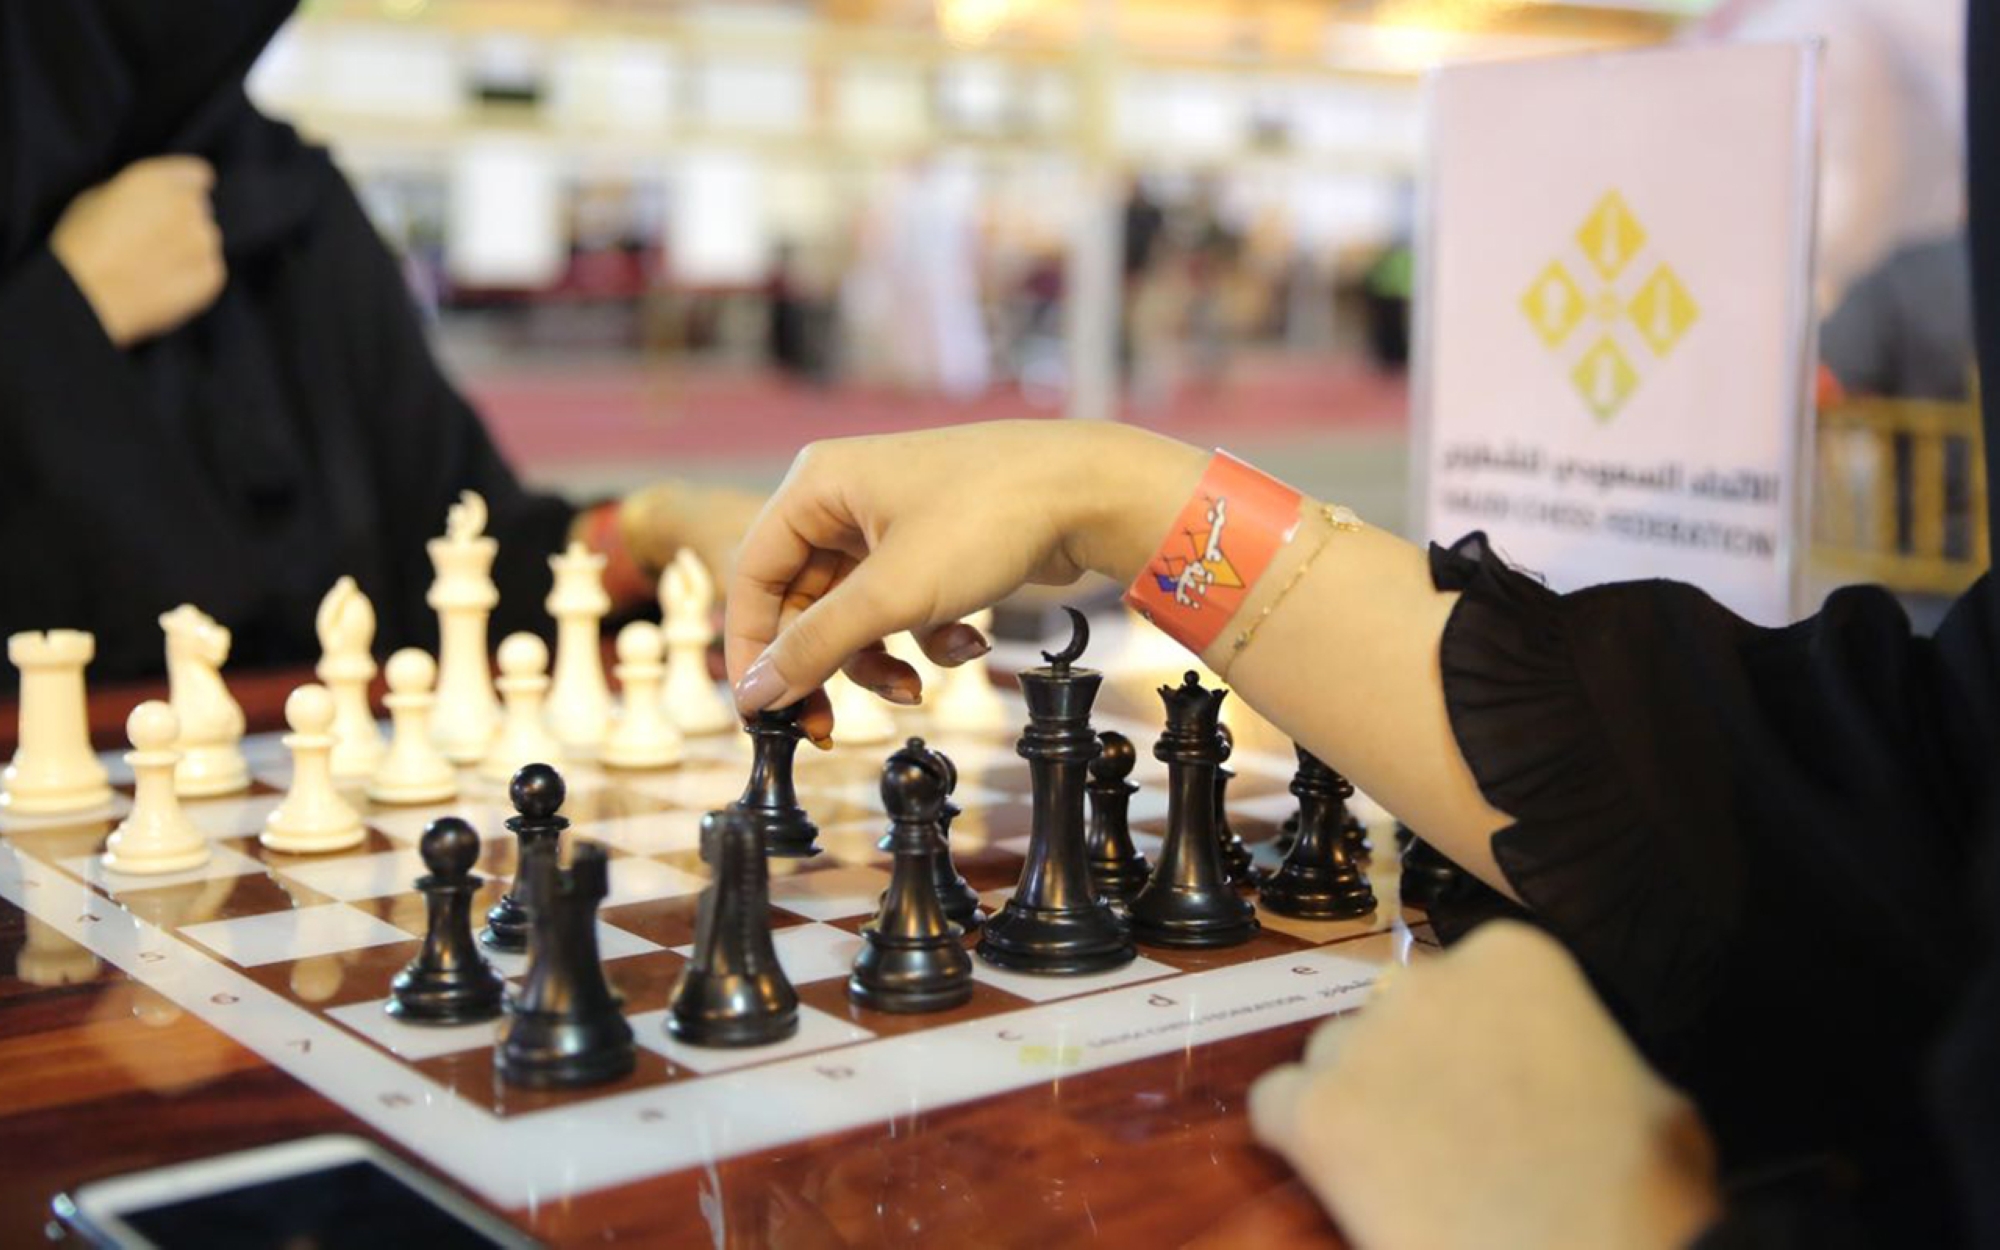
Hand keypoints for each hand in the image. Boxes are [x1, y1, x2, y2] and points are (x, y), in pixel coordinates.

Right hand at [50, 156, 225, 347]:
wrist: (88, 296)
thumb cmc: (81, 246)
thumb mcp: (98, 197)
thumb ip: (138, 193)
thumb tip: (152, 200)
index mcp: (159, 179)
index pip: (196, 175)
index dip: (185, 188)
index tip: (174, 201)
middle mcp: (190, 206)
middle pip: (199, 210)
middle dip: (182, 221)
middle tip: (153, 241)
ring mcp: (205, 242)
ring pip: (204, 241)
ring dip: (188, 249)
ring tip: (153, 267)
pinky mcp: (213, 275)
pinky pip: (208, 271)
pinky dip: (191, 277)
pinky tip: (162, 285)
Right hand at [724, 420, 1204, 734]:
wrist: (1092, 491)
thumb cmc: (989, 517)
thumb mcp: (893, 593)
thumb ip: (816, 645)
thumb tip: (754, 694)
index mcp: (817, 486)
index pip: (753, 576)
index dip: (750, 648)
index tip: (762, 710)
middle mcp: (847, 498)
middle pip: (804, 601)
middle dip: (826, 665)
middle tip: (826, 727)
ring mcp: (893, 522)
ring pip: (857, 612)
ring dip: (879, 660)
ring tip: (916, 692)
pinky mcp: (936, 546)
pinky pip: (905, 606)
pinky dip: (928, 637)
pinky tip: (969, 645)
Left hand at [1249, 922, 1720, 1249]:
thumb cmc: (1643, 1194)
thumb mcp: (1644, 1092)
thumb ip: (1576, 1050)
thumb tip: (1562, 1066)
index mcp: (1514, 956)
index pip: (1461, 980)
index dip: (1470, 1044)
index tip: (1490, 1090)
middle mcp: (1426, 980)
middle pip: (1391, 1015)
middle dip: (1409, 1067)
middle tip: (1445, 1138)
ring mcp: (1363, 1041)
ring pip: (1333, 1056)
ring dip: (1359, 1101)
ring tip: (1403, 1171)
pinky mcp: (1316, 1108)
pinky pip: (1276, 1106)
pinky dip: (1301, 1140)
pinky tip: (1346, 1182)